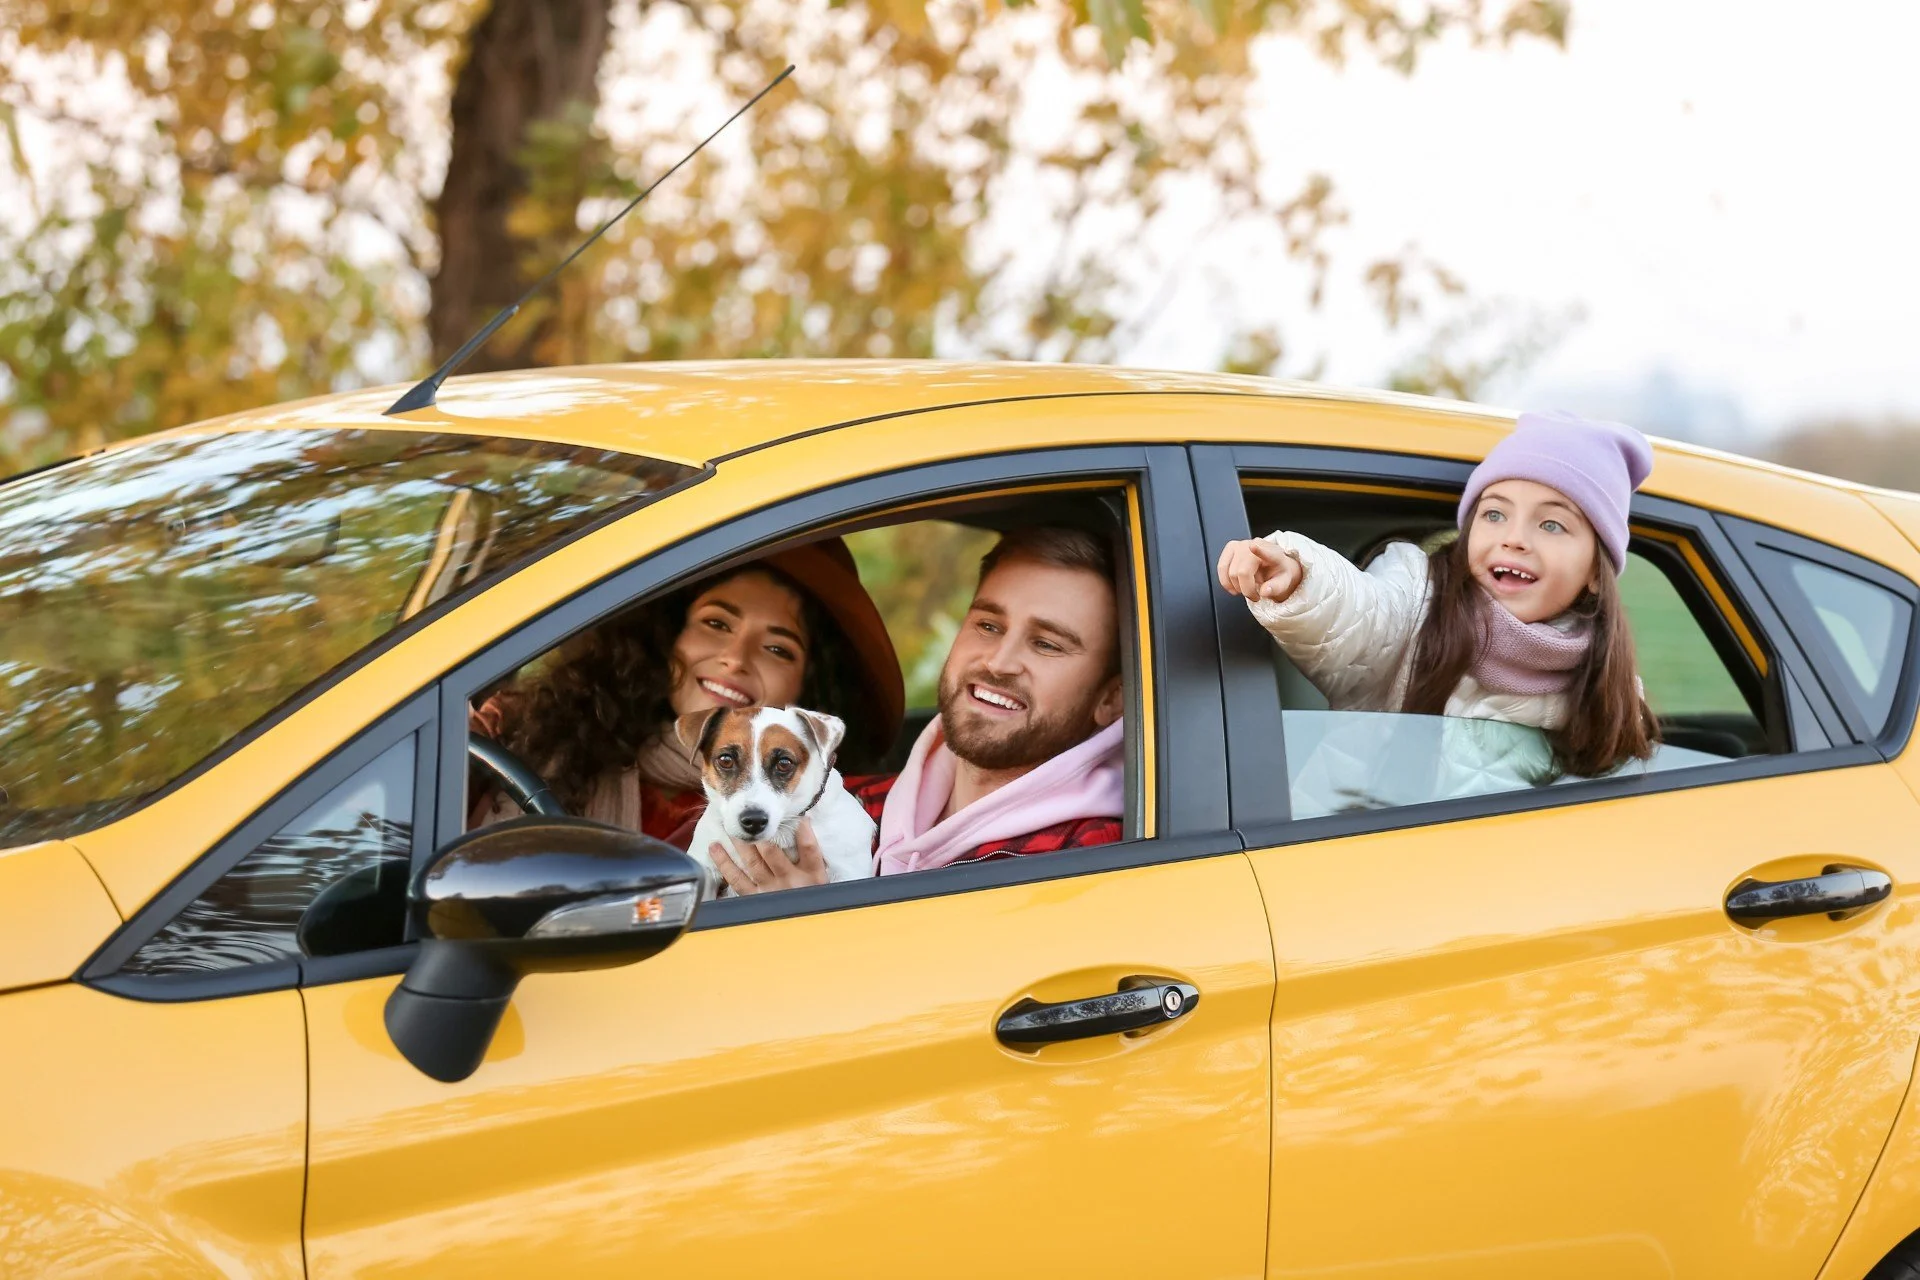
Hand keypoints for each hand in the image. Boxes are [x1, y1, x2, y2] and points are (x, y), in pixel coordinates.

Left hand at [710, 817, 829, 895]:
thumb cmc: (811, 897)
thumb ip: (812, 854)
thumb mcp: (821, 879)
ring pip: (752, 862)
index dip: (803, 830)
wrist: (805, 929)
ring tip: (730, 826)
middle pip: (772, 852)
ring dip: (740, 842)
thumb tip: (803, 823)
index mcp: (812, 875)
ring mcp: (769, 890)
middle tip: (748, 817)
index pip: (809, 848)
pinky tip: (715, 848)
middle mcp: (789, 881)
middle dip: (759, 833)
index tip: (797, 816)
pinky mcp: (754, 898)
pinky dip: (724, 863)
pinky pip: (736, 879)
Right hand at [1216, 538, 1303, 602]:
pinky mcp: (1230, 548)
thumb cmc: (1278, 573)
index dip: (1260, 551)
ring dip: (1237, 586)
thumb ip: (1276, 588)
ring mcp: (1241, 545)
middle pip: (1242, 572)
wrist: (1273, 566)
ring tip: (1247, 587)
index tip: (1253, 547)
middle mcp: (1256, 545)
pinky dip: (1226, 582)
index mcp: (1274, 553)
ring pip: (1230, 573)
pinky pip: (1221, 568)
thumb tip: (1265, 591)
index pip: (1267, 552)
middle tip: (1255, 595)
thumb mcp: (1283, 583)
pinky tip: (1236, 585)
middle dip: (1246, 590)